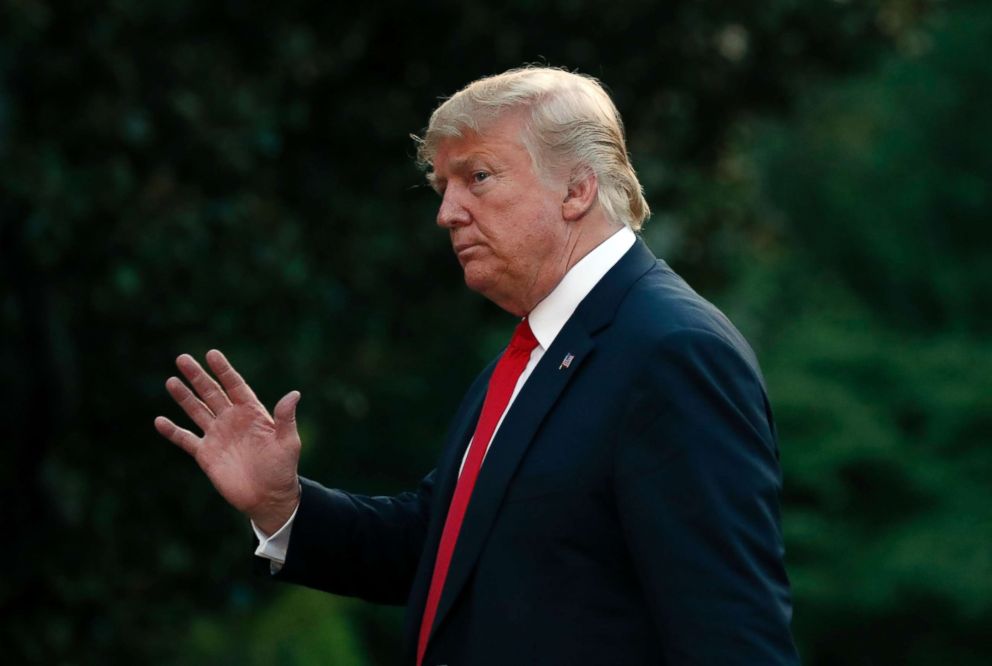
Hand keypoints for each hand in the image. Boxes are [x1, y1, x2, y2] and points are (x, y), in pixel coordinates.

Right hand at [154, 349, 301, 534]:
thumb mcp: (288, 443)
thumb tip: (294, 394)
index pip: (235, 386)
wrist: (269, 498)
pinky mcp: (206, 454)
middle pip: (211, 393)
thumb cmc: (282, 469)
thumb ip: (285, 418)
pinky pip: (186, 439)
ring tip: (171, 381)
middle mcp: (232, 420)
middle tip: (182, 358)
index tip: (211, 354)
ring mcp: (217, 435)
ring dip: (183, 397)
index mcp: (252, 413)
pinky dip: (172, 431)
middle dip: (197, 376)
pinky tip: (159, 421)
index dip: (224, 370)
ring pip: (197, 411)